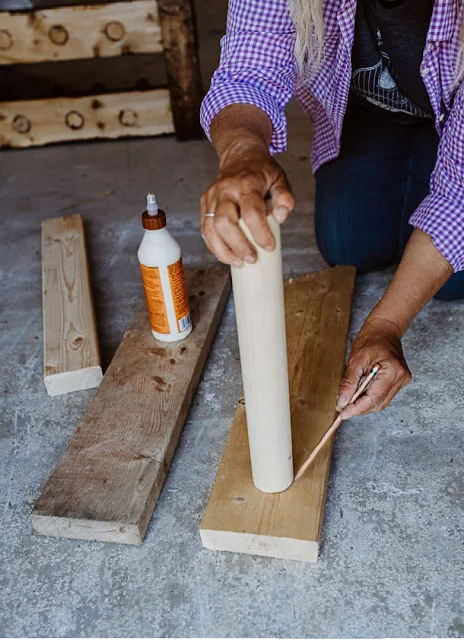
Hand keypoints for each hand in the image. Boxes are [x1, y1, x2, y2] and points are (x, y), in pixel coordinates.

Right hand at [200, 137, 294, 266]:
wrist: (239, 155)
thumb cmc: (262, 171)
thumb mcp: (280, 179)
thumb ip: (285, 197)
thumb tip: (280, 217)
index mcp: (247, 183)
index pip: (251, 212)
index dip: (260, 233)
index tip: (269, 247)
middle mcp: (225, 190)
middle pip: (225, 222)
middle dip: (238, 245)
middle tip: (252, 259)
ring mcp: (212, 197)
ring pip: (210, 229)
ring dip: (223, 250)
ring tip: (238, 262)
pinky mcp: (204, 204)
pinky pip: (205, 229)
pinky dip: (214, 245)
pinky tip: (226, 255)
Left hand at [336, 317, 411, 418]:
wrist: (384, 329)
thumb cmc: (371, 340)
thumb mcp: (355, 360)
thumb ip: (349, 382)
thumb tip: (342, 402)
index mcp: (392, 372)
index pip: (374, 399)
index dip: (357, 409)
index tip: (342, 413)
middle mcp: (400, 378)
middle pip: (378, 403)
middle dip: (359, 408)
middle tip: (342, 408)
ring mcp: (401, 380)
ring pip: (381, 402)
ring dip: (364, 404)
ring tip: (348, 401)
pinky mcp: (398, 381)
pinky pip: (383, 395)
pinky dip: (370, 397)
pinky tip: (359, 395)